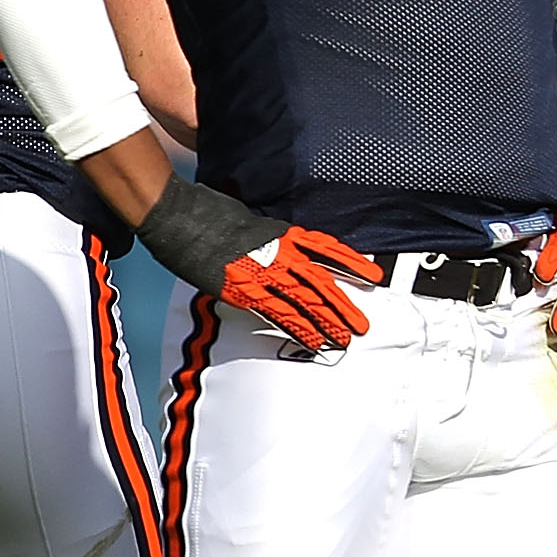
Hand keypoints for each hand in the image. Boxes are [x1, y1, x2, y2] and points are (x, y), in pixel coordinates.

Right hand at [135, 176, 380, 353]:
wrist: (183, 218)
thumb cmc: (209, 215)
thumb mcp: (250, 220)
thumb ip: (269, 236)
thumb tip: (280, 246)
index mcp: (284, 235)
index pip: (327, 250)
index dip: (352, 264)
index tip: (373, 276)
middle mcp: (281, 254)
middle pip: (322, 283)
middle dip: (344, 305)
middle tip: (362, 324)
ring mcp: (265, 274)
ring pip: (307, 302)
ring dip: (328, 322)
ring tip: (346, 338)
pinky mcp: (247, 291)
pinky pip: (280, 314)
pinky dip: (299, 329)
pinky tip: (315, 342)